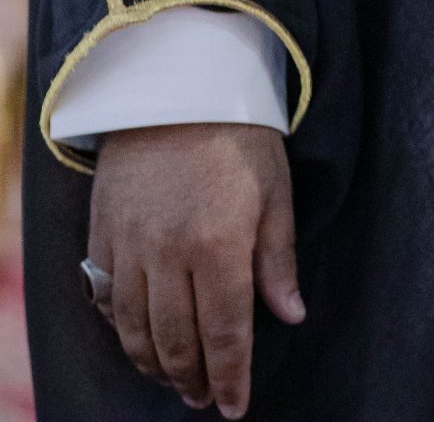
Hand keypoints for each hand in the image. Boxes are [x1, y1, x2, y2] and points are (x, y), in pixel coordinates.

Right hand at [88, 123, 302, 415]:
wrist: (177, 85)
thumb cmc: (238, 134)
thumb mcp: (275, 190)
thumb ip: (278, 260)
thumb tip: (291, 316)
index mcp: (219, 245)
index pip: (225, 334)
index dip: (231, 377)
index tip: (235, 407)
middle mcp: (168, 255)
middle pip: (177, 342)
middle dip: (193, 380)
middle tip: (205, 398)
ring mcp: (129, 247)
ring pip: (134, 331)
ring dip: (155, 365)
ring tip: (174, 380)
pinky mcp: (101, 235)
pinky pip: (104, 300)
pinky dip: (120, 330)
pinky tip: (137, 341)